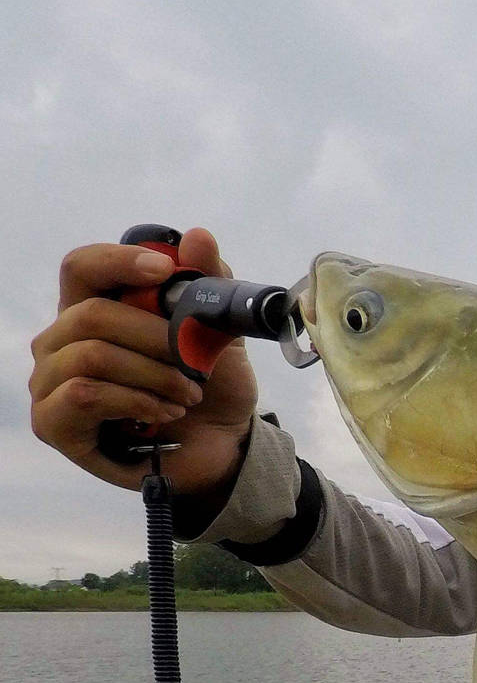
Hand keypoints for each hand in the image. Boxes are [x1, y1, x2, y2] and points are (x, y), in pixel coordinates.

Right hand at [30, 228, 258, 495]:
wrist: (220, 446)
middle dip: (156, 336)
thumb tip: (197, 236)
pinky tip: (165, 412)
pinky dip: (136, 400)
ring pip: (92, 355)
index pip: (83, 267)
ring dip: (153, 375)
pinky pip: (84, 393)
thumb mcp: (220, 333)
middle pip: (92, 313)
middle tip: (195, 362)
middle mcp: (60, 340)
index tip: (163, 271)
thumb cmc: (210, 387)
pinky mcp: (52, 422)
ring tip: (188, 394)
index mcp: (94, 309)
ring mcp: (50, 381)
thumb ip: (209, 284)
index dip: (118, 261)